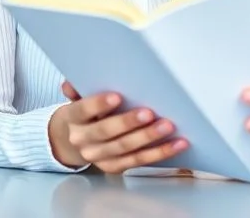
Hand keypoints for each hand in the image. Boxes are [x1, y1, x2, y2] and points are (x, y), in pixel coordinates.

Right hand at [47, 81, 188, 172]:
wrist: (73, 141)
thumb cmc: (84, 113)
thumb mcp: (78, 97)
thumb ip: (78, 88)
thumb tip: (72, 82)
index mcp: (73, 118)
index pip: (83, 110)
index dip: (98, 105)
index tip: (116, 96)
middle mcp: (83, 140)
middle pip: (106, 132)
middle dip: (128, 123)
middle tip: (149, 113)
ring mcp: (99, 156)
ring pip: (125, 149)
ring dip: (148, 138)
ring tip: (167, 126)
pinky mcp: (115, 167)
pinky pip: (139, 160)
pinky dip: (159, 153)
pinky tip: (176, 144)